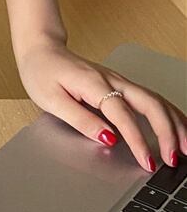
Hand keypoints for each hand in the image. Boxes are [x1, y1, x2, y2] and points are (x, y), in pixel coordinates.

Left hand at [17, 41, 186, 172]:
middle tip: (174, 159)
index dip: (137, 140)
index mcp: (93, 84)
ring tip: (186, 149)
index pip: (122, 115)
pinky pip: (151, 98)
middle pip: (150, 104)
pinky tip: (178, 127)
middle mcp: (112, 80)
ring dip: (174, 124)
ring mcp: (119, 80)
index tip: (147, 162)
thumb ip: (80, 119)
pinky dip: (168, 114)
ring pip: (156, 100)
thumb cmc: (41, 71)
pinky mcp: (120, 84)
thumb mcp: (50, 99)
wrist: (40, 49)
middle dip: (168, 133)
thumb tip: (108, 138)